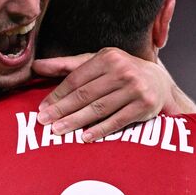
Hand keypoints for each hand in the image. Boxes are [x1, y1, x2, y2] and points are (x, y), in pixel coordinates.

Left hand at [33, 48, 170, 138]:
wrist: (159, 83)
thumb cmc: (122, 73)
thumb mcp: (98, 63)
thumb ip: (67, 66)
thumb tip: (36, 66)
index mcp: (108, 57)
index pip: (76, 79)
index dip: (58, 94)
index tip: (43, 107)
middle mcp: (122, 70)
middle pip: (85, 95)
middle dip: (62, 110)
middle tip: (44, 122)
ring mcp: (135, 89)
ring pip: (98, 109)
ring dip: (76, 122)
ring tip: (58, 131)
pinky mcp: (143, 106)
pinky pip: (116, 121)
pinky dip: (99, 130)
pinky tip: (84, 137)